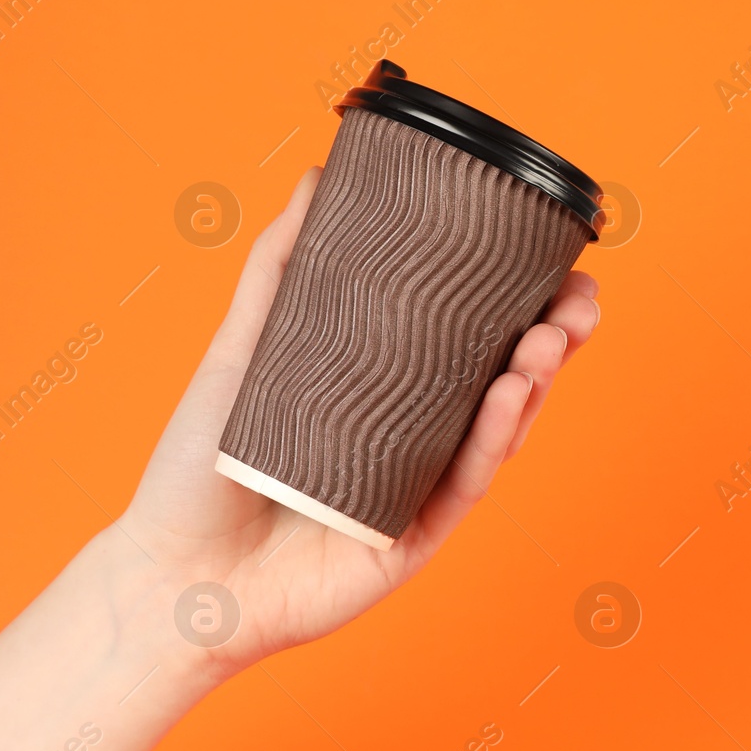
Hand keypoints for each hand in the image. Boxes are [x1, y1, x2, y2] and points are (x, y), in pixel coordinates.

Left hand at [122, 167, 601, 673]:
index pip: (467, 338)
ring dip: (534, 380)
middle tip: (577, 297)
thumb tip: (316, 177)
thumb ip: (278, 270)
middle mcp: (411, 438)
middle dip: (553, 337)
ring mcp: (417, 488)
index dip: (521, 299)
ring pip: (497, 430)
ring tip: (549, 336)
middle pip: (503, 380)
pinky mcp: (413, 537)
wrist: (173, 574)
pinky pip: (464, 483)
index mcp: (383, 392)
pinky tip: (511, 393)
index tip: (555, 257)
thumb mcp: (238, 354)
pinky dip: (492, 437)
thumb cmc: (201, 470)